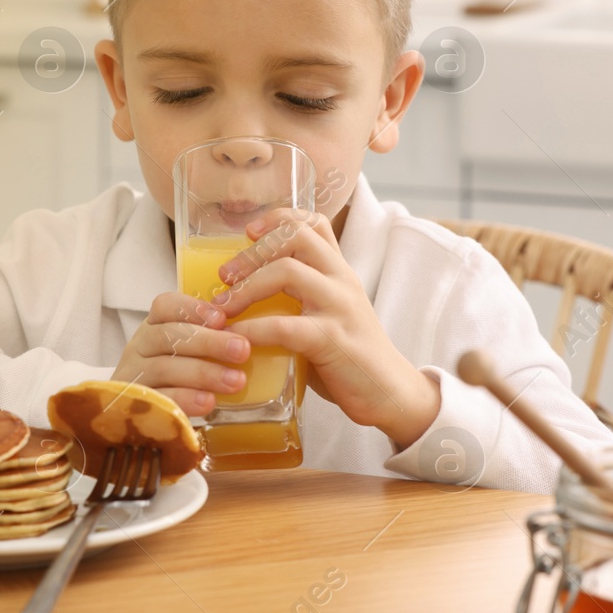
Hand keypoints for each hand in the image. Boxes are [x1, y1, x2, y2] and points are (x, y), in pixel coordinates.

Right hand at [110, 292, 249, 417]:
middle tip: (242, 350)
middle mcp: (140, 346)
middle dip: (208, 342)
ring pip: (164, 367)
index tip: (221, 318)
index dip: (192, 309)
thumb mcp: (188, 350)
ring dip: (203, 373)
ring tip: (236, 381)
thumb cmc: (177, 375)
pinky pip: (160, 399)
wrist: (142, 415)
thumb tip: (254, 333)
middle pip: (168, 336)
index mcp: (155, 325)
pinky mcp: (135, 404)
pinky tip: (209, 402)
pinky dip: (185, 399)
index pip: (165, 305)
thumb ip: (211, 337)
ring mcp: (134, 375)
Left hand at [214, 207, 440, 447]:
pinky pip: (284, 326)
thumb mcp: (328, 316)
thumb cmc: (349, 358)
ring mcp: (339, 308)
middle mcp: (341, 281)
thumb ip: (298, 302)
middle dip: (252, 252)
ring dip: (246, 287)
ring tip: (223, 307)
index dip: (278, 218)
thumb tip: (240, 298)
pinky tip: (235, 338)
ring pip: (287, 272)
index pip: (314, 222)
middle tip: (225, 275)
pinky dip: (252, 329)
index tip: (249, 231)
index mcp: (339, 272)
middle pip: (295, 237)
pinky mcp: (332, 340)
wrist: (389, 394)